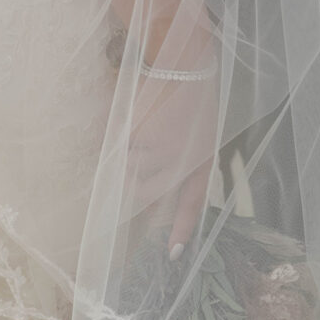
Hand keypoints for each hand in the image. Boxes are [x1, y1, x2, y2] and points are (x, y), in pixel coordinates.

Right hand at [126, 68, 217, 258]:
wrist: (184, 64)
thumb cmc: (193, 96)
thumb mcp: (200, 132)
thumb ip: (181, 160)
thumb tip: (145, 184)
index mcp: (201, 161)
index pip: (192, 203)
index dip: (183, 229)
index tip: (174, 255)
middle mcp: (179, 162)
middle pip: (145, 192)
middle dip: (134, 184)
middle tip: (136, 161)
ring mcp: (155, 152)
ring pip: (128, 168)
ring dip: (128, 154)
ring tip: (146, 124)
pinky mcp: (135, 136)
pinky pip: (119, 147)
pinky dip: (120, 137)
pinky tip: (138, 115)